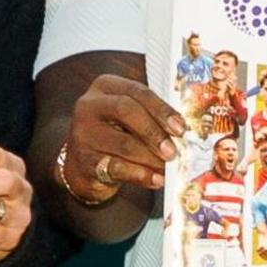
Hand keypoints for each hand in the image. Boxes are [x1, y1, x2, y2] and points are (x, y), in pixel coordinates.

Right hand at [58, 75, 181, 208]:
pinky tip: (156, 180)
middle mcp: (89, 106)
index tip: (181, 128)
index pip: (138, 91)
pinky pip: (116, 168)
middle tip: (174, 151)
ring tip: (169, 168)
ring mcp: (83, 133)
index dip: (162, 109)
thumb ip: (150, 117)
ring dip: (152, 158)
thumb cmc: (115, 133)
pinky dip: (140, 175)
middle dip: (154, 132)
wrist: (84, 164)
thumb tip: (182, 133)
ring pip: (124, 143)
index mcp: (106, 86)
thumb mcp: (128, 118)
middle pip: (126, 110)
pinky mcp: (84, 161)